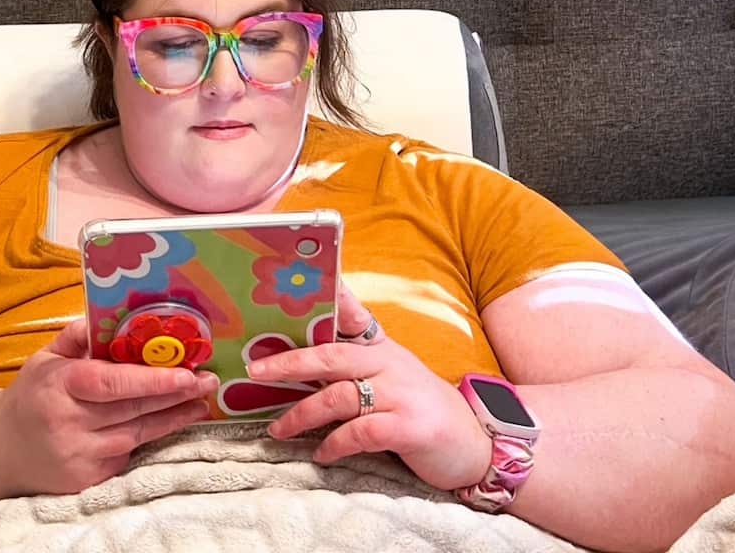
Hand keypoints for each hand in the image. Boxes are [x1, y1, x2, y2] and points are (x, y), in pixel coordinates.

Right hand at [0, 318, 218, 497]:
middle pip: (133, 408)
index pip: (111, 382)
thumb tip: (109, 313)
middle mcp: (68, 422)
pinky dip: (152, 438)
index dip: (151, 379)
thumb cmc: (30, 397)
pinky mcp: (88, 480)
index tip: (185, 372)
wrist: (0, 452)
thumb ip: (78, 336)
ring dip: (173, 417)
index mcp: (58, 385)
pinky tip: (173, 422)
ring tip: (201, 402)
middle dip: (176, 394)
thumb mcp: (44, 358)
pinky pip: (129, 454)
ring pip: (139, 434)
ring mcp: (79, 455)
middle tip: (208, 380)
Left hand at [246, 281, 492, 490]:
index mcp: (383, 349)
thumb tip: (301, 365)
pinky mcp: (410, 428)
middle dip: (289, 363)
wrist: (478, 443)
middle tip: (256, 371)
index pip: (354, 316)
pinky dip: (334, 445)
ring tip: (278, 430)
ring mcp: (402, 394)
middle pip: (332, 356)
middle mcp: (391, 365)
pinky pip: (359, 432)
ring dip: (301, 415)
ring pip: (338, 396)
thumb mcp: (394, 377)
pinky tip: (321, 454)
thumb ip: (356, 367)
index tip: (301, 281)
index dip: (329, 296)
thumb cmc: (423, 410)